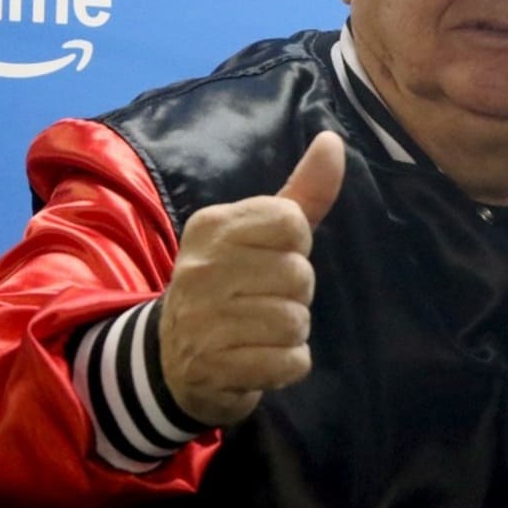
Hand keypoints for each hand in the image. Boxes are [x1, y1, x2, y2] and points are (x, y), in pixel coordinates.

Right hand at [159, 132, 345, 425]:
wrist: (173, 358)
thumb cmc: (229, 284)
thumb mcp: (259, 234)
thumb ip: (302, 193)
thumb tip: (334, 140)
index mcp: (213, 226)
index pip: (293, 224)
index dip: (296, 246)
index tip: (269, 259)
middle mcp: (202, 269)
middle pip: (300, 275)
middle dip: (295, 294)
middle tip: (261, 301)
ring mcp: (203, 320)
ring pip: (297, 321)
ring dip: (290, 333)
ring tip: (258, 331)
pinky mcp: (215, 367)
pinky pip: (291, 362)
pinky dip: (286, 365)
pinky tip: (260, 358)